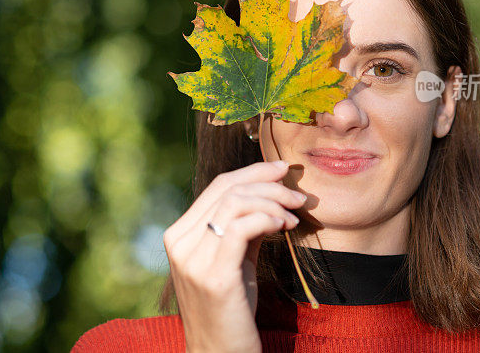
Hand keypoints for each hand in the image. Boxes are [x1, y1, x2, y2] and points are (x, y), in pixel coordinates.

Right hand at [162, 160, 306, 352]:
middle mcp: (179, 243)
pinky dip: (268, 219)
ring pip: (235, 203)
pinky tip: (284, 227)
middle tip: (299, 194)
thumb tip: (269, 194)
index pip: (218, 185)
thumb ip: (242, 228)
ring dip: (273, 202)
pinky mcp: (213, 276)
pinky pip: (242, 228)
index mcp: (179, 234)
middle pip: (227, 189)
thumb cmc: (229, 310)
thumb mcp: (233, 260)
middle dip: (269, 183)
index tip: (283, 169)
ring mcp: (192, 259)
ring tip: (295, 215)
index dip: (254, 171)